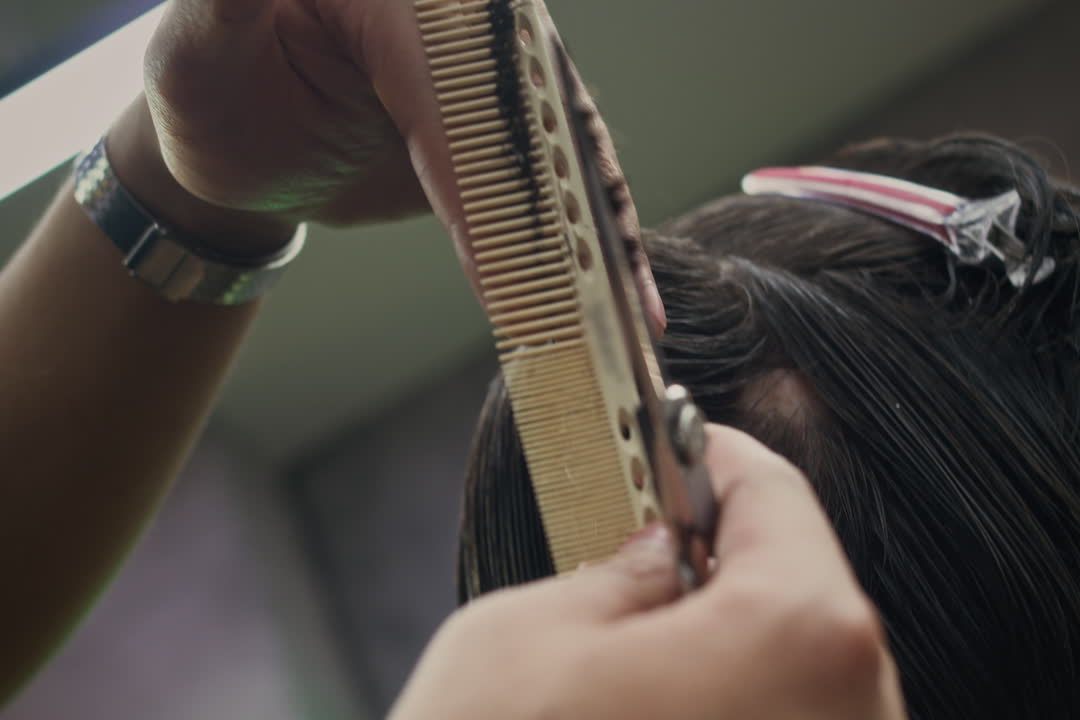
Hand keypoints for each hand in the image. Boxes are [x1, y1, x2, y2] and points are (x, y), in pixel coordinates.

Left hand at [129, 0, 662, 327]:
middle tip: (616, 308)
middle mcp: (474, 23)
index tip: (507, 275)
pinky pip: (561, 189)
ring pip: (571, 158)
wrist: (238, 130)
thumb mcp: (201, 38)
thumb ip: (229, 6)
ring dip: (606, 243)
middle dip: (580, 218)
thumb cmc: (209, 78)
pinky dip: (589, 249)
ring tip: (640, 318)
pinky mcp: (510, 133)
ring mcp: (500, 80)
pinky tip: (621, 303)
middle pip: (544, 120)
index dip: (485, 186)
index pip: (456, 91)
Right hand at [390, 425, 906, 719]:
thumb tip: (658, 560)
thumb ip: (615, 573)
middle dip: (729, 562)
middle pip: (806, 595)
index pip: (777, 495)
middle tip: (655, 551)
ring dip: (736, 652)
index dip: (715, 458)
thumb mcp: (525, 636)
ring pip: (804, 682)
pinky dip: (740, 719)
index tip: (680, 451)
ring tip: (644, 658)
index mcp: (801, 637)